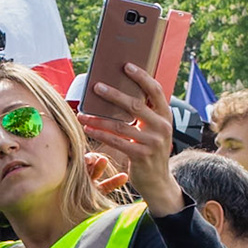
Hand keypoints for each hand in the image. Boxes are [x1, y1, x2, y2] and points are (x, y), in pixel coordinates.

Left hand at [80, 63, 179, 214]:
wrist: (158, 181)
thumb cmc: (151, 150)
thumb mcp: (154, 130)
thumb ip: (146, 114)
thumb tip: (122, 92)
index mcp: (165, 115)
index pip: (155, 90)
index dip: (142, 77)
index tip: (126, 65)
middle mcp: (162, 126)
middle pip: (135, 104)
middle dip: (113, 94)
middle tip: (97, 86)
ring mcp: (153, 141)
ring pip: (120, 125)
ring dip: (98, 118)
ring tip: (82, 113)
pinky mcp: (141, 155)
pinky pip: (116, 141)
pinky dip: (100, 134)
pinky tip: (88, 128)